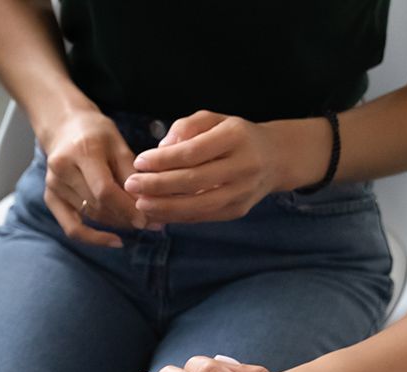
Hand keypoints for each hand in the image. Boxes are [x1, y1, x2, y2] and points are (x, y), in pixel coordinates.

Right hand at [35, 105, 146, 244]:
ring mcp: (53, 186)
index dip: (127, 208)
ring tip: (138, 223)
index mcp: (81, 151)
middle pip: (98, 206)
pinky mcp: (51, 198)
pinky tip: (114, 240)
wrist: (64, 127)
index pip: (104, 190)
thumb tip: (149, 202)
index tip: (148, 219)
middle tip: (152, 223)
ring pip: (91, 216)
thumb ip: (131, 172)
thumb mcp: (118, 143)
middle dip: (127, 217)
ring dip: (117, 223)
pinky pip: (72, 228)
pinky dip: (94, 238)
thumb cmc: (95, 133)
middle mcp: (62, 170)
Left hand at [127, 111, 308, 223]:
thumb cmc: (234, 135)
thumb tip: (161, 148)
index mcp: (237, 137)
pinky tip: (156, 212)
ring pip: (199, 205)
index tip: (139, 162)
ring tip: (139, 203)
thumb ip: (186, 127)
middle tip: (131, 185)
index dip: (163, 160)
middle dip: (158, 185)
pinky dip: (177, 216)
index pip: (193, 152)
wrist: (275, 158)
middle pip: (194, 181)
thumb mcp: (214, 119)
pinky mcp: (238, 210)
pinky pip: (203, 216)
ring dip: (165, 207)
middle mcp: (244, 166)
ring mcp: (243, 192)